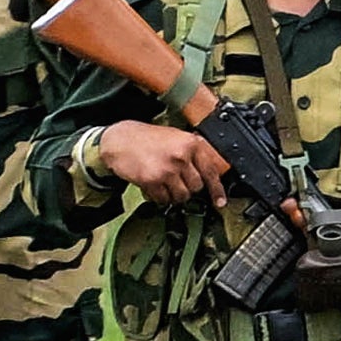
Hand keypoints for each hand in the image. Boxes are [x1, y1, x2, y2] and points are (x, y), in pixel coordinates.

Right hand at [101, 119, 229, 203]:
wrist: (120, 140)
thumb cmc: (147, 139)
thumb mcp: (176, 138)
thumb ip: (193, 153)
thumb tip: (208, 174)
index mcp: (191, 143)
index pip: (211, 171)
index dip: (217, 190)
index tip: (220, 203)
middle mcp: (182, 156)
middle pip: (196, 187)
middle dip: (187, 188)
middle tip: (176, 181)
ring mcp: (167, 169)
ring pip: (182, 196)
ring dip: (174, 194)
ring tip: (164, 184)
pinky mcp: (152, 180)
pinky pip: (164, 199)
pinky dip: (160, 197)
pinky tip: (154, 187)